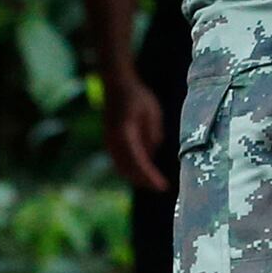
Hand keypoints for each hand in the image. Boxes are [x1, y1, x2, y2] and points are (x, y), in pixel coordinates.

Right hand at [100, 71, 171, 193]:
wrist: (116, 85)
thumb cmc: (137, 96)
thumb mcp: (152, 113)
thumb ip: (153, 134)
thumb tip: (152, 153)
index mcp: (125, 133)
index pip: (138, 161)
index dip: (150, 176)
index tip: (162, 186)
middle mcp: (114, 141)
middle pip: (128, 168)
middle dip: (144, 180)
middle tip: (161, 187)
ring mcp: (109, 142)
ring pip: (121, 167)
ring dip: (136, 177)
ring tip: (154, 182)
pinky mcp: (110, 141)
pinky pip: (119, 161)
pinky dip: (131, 169)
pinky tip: (143, 172)